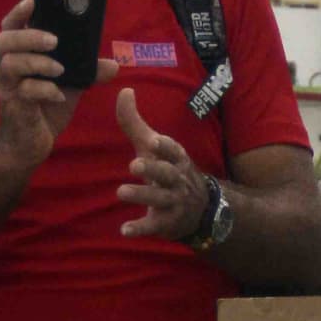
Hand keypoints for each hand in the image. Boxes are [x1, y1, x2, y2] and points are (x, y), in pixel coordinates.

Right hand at [0, 0, 116, 172]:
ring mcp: (8, 87)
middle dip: (29, 36)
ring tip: (60, 70)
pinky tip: (58, 95)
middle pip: (4, 41)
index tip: (32, 1)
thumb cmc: (45, 107)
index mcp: (19, 56)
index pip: (10, 27)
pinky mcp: (14, 106)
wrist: (31, 143)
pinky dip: (44, 90)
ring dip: (38, 62)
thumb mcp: (70, 86)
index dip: (18, 13)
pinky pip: (24, 91)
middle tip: (54, 41)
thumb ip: (88, 72)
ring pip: (10, 64)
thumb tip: (114, 64)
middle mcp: (8, 68)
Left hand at [116, 89, 210, 241]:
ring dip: (142, 195)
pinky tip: (124, 230)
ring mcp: (174, 203)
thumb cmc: (168, 170)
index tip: (153, 140)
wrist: (199, 209)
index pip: (174, 151)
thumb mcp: (153, 147)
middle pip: (167, 174)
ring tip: (120, 192)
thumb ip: (134, 122)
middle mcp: (178, 180)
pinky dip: (140, 228)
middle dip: (153, 169)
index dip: (165, 147)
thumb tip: (124, 90)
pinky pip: (154, 225)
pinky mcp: (166, 223)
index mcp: (176, 160)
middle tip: (133, 164)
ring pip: (160, 198)